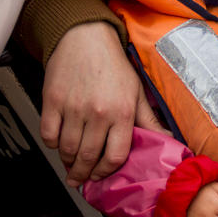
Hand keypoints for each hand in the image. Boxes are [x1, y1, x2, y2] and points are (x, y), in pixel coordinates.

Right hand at [41, 21, 164, 186]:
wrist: (85, 37)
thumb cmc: (113, 65)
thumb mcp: (137, 91)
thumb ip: (149, 120)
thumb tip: (168, 141)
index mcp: (122, 111)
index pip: (115, 156)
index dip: (106, 171)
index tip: (101, 174)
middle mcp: (99, 112)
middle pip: (88, 157)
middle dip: (84, 174)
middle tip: (80, 179)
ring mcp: (74, 107)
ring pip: (67, 150)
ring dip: (68, 162)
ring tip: (70, 165)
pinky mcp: (52, 101)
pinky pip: (49, 135)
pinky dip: (52, 144)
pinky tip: (59, 143)